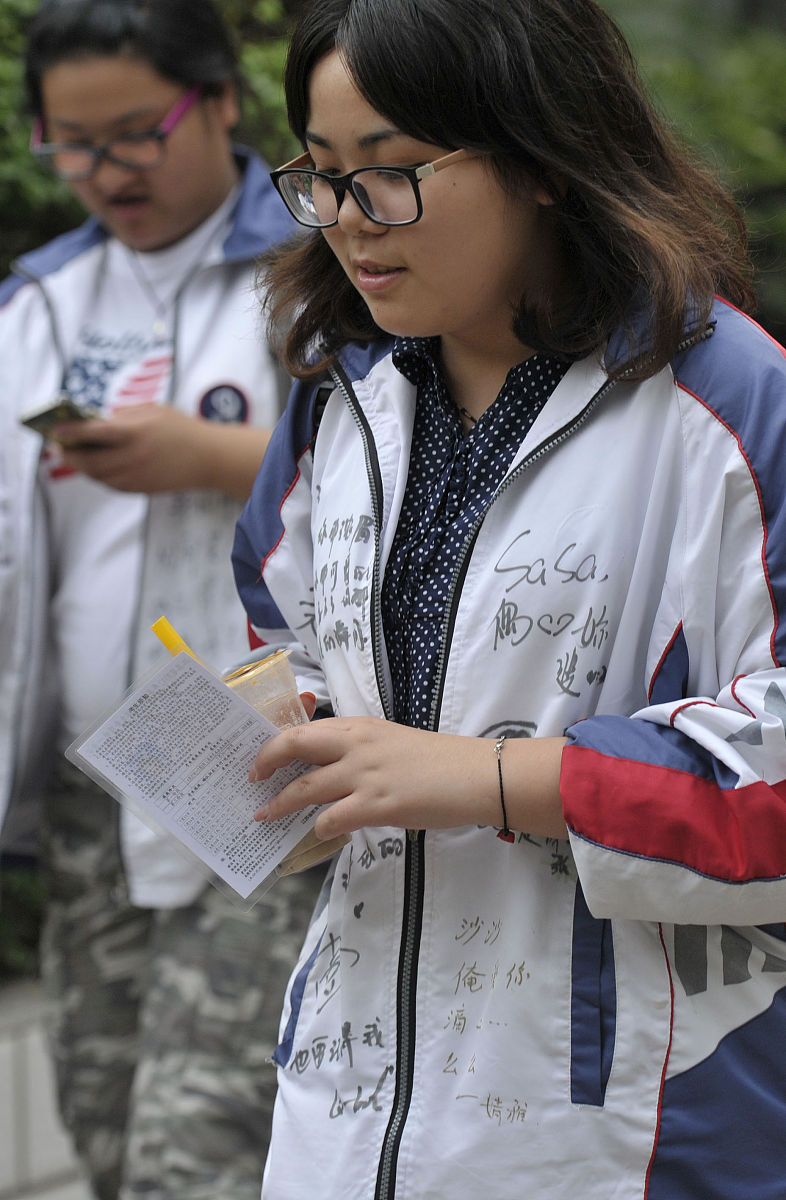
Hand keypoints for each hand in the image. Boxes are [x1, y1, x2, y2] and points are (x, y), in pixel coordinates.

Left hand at [55, 405, 212, 492]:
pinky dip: (99, 475)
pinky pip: (111, 484)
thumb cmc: (181, 429)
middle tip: (59, 445)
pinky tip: (96, 465)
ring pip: (98, 476)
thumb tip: (94, 423)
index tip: (55, 428)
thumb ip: (123, 415)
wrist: (209, 459)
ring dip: (82, 466)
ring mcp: (137, 477)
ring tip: (75, 454)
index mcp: (137, 433)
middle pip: (90, 461)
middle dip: (69, 453)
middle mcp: (134, 458)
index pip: (95, 432)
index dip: (71, 431)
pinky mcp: (141, 489)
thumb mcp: (153, 411)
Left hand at [249, 716, 567, 841]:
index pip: (306, 728)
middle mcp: (355, 745)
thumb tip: (332, 770)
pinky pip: (331, 818)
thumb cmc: (440, 761)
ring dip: (279, 804)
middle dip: (265, 762)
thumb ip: (361, 751)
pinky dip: (319, 828)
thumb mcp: (393, 743)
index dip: (277, 742)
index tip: (262, 755)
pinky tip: (318, 834)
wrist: (475, 775)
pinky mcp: (377, 804)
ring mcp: (364, 774)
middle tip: (251, 779)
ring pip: (305, 787)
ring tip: (264, 816)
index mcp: (359, 727)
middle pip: (294, 745)